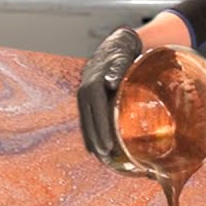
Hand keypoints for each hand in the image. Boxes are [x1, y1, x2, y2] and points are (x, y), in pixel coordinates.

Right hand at [77, 26, 141, 157]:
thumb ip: (117, 70)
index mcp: (93, 84)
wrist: (113, 48)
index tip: (108, 145)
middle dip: (96, 139)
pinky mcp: (86, 101)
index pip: (96, 110)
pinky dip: (89, 134)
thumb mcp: (122, 59)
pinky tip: (93, 148)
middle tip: (105, 156)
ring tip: (100, 156)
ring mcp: (83, 96)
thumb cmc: (121, 55)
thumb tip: (110, 82)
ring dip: (91, 140)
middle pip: (88, 119)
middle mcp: (84, 91)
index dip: (101, 128)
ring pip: (85, 121)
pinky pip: (86, 120)